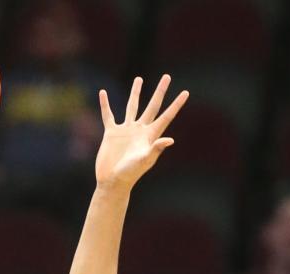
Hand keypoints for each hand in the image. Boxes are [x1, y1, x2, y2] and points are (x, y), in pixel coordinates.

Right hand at [94, 74, 187, 190]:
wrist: (112, 181)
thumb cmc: (130, 173)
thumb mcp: (144, 160)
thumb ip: (156, 149)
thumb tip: (170, 140)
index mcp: (150, 135)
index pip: (166, 116)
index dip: (176, 104)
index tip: (186, 92)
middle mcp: (139, 130)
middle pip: (152, 106)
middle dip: (160, 91)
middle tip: (167, 76)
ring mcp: (125, 131)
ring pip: (132, 106)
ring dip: (135, 92)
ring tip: (139, 79)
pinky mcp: (111, 133)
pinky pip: (108, 115)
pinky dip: (105, 104)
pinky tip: (102, 93)